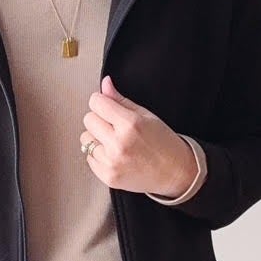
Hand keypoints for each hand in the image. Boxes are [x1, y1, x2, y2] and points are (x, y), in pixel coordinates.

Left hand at [80, 75, 196, 196]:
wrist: (175, 173)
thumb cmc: (164, 143)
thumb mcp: (146, 116)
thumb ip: (121, 100)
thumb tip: (105, 84)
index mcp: (131, 124)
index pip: (96, 102)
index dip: (102, 102)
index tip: (108, 107)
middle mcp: (119, 144)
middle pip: (88, 119)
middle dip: (99, 119)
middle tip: (115, 126)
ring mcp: (112, 162)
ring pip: (85, 139)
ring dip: (97, 138)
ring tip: (115, 142)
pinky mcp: (107, 176)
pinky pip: (89, 158)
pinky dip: (99, 155)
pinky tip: (115, 155)